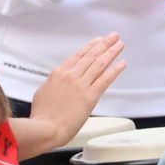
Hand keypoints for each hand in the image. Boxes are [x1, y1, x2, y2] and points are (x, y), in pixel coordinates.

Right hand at [29, 33, 127, 148]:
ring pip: (100, 64)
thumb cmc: (42, 115)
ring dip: (112, 52)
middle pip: (91, 56)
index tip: (98, 40)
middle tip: (114, 36)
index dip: (90, 46)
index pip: (78, 55)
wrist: (46, 128)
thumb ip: (54, 83)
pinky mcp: (91, 96)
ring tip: (120, 45)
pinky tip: (122, 63)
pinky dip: (115, 70)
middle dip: (104, 44)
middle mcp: (71, 75)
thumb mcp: (43, 91)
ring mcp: (82, 85)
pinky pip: (105, 79)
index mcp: (59, 73)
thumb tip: (59, 80)